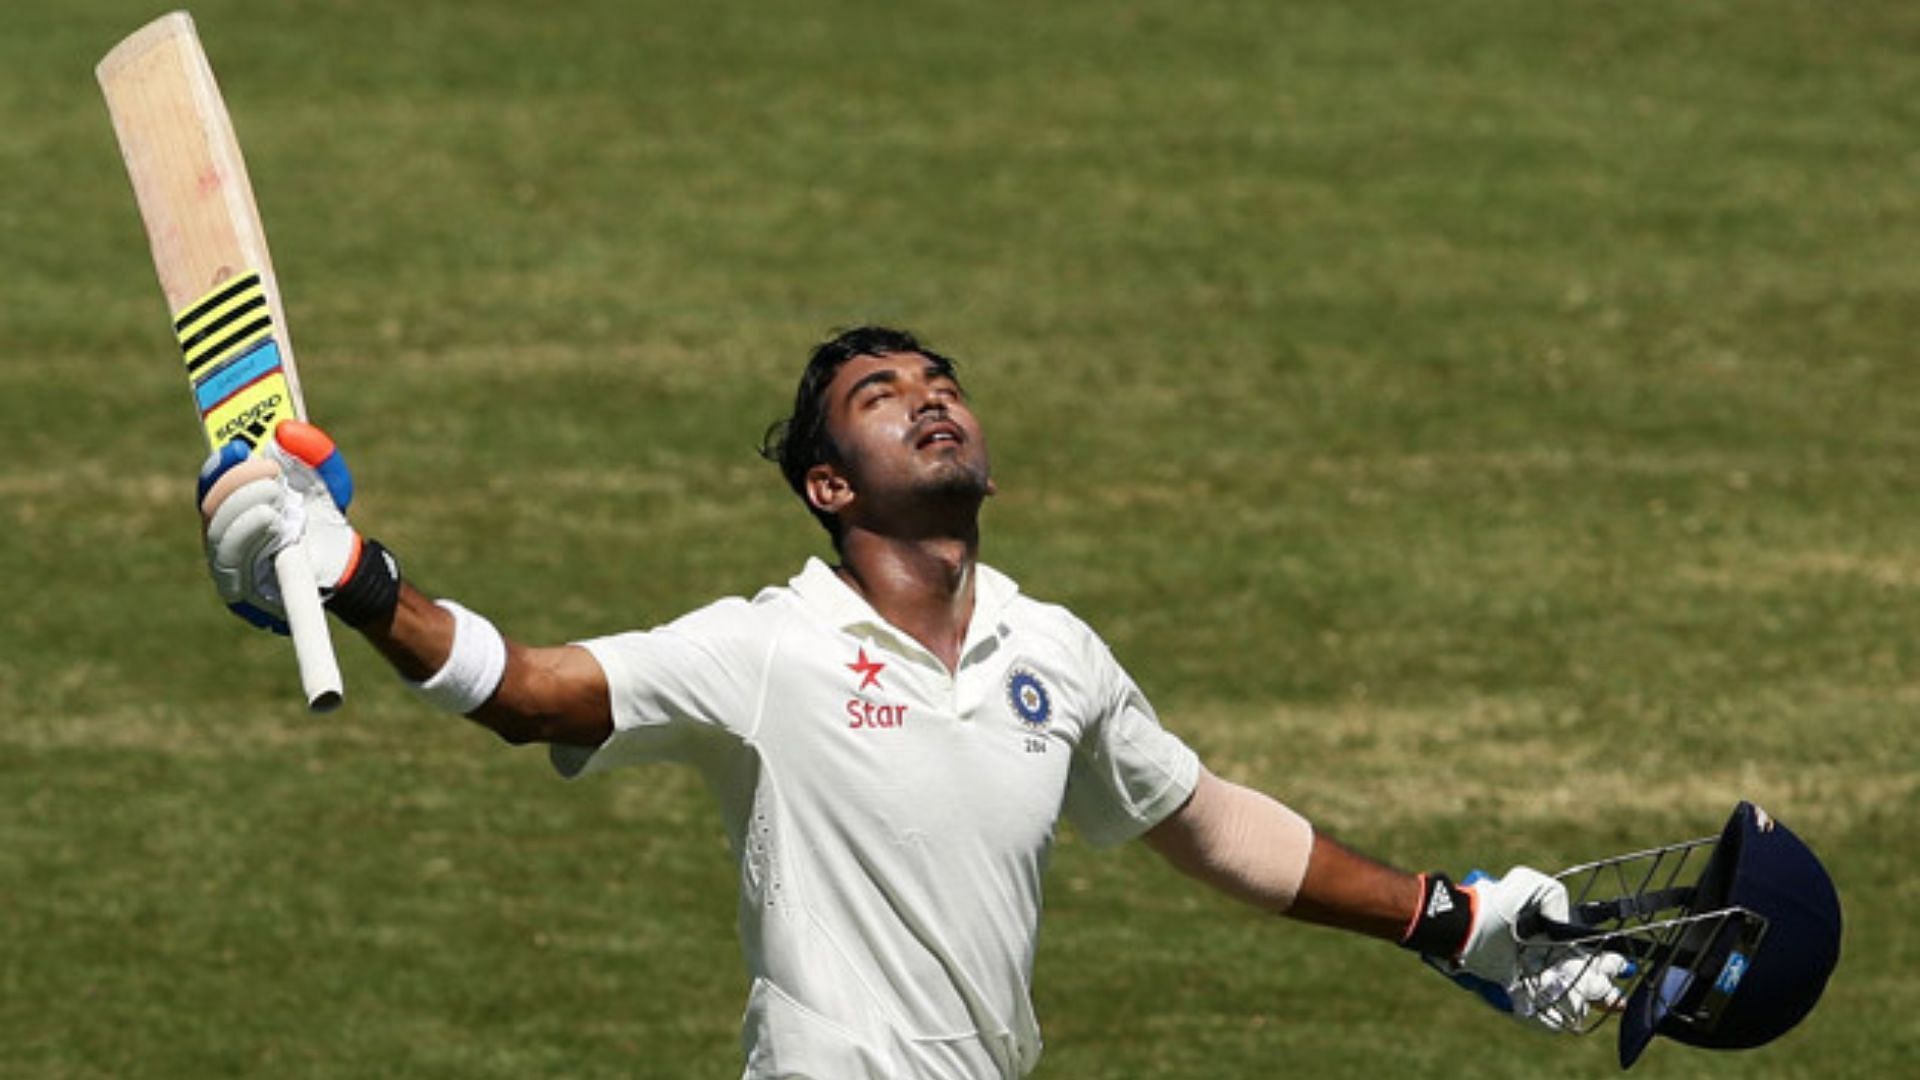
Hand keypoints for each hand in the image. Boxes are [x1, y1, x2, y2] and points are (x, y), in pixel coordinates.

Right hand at [198, 421, 356, 632]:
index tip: (238, 447)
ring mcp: (228, 564)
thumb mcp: (327, 478)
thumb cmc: (323, 516)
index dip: (218, 464)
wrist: (345, 561)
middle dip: (238, 485)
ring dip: (245, 511)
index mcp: (235, 503)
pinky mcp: (238, 593)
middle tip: (272, 474)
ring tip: (278, 500)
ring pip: (217, 535)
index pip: (211, 483)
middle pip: (211, 507)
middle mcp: (224, 531)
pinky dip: (250, 538)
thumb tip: (285, 428)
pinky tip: (275, 524)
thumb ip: (314, 450)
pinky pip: (232, 565)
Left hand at [1435, 868, 1627, 1032]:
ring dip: (1573, 1000)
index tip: (1615, 966)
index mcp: (1557, 937)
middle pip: (1587, 983)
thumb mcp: (1530, 885)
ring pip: (1567, 1001)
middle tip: (1599, 987)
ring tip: (1569, 991)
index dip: (1610, 964)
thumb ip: (1556, 896)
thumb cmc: (1495, 905)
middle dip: (1598, 988)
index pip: (1593, 956)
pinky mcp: (1516, 996)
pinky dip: (1549, 1019)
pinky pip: (1540, 1016)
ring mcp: (1534, 980)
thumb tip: (1567, 926)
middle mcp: (1550, 960)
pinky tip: (1554, 1015)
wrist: (1462, 928)